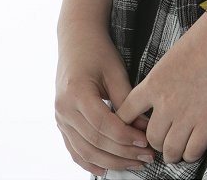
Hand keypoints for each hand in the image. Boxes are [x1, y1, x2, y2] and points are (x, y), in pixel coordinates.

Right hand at [55, 24, 154, 175]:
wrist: (76, 39)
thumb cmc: (98, 51)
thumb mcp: (115, 71)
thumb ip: (128, 101)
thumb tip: (145, 127)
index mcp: (76, 93)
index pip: (103, 125)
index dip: (125, 136)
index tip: (145, 141)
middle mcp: (63, 109)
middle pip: (95, 142)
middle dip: (123, 153)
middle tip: (146, 157)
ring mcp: (60, 118)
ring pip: (85, 151)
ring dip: (111, 162)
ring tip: (135, 164)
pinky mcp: (62, 123)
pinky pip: (75, 150)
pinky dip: (91, 163)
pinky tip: (107, 169)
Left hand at [114, 15, 206, 165]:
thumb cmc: (204, 38)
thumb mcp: (170, 58)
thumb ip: (161, 81)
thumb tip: (159, 97)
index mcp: (153, 83)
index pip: (126, 113)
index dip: (127, 126)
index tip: (133, 130)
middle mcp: (166, 102)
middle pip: (150, 138)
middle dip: (157, 143)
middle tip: (165, 140)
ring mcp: (186, 114)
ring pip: (169, 150)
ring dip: (173, 153)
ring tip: (178, 150)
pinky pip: (192, 151)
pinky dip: (191, 154)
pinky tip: (194, 147)